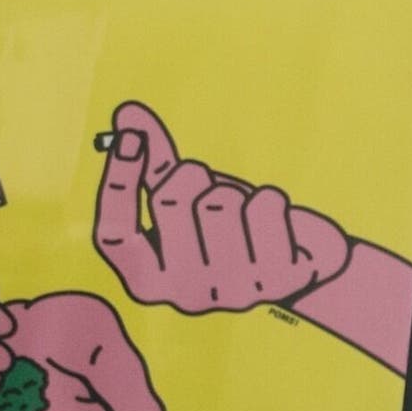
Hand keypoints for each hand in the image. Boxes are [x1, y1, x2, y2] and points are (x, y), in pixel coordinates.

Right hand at [92, 102, 350, 312]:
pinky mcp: (278, 280)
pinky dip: (271, 201)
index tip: (130, 139)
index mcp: (148, 278)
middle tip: (208, 190)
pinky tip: (273, 223)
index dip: (119, 182)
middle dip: (191, 177)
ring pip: (220, 201)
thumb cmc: (229, 231)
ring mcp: (231, 291)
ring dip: (234, 192)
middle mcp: (184, 294)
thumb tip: (127, 116)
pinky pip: (265, 207)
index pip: (115, 233)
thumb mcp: (185, 202)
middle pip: (170, 201)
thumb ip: (152, 164)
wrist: (297, 268)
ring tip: (243, 214)